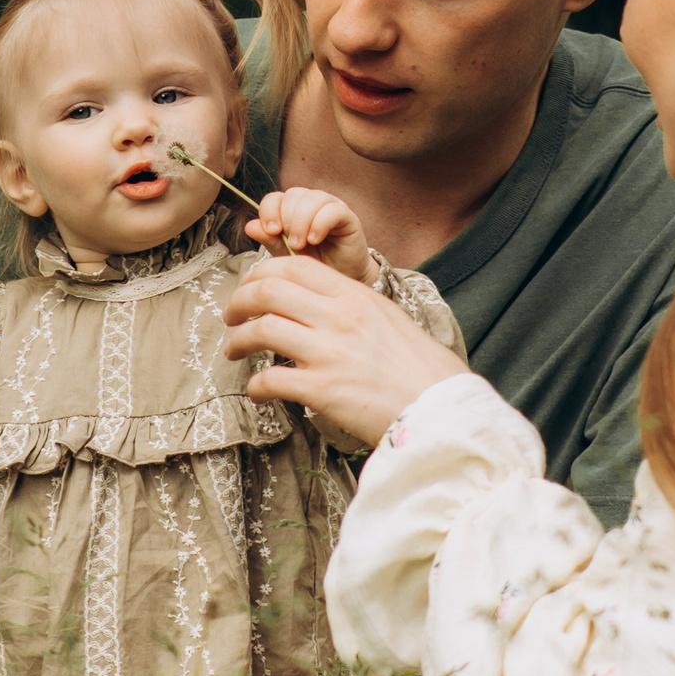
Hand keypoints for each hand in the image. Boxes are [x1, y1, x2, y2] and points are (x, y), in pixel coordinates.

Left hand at [224, 256, 465, 441]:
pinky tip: (258, 389)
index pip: (293, 267)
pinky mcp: (323, 390)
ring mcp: (329, 352)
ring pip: (261, 329)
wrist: (443, 409)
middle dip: (239, 302)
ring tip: (234, 350)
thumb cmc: (423, 369)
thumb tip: (321, 306)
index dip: (260, 274)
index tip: (250, 289)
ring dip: (238, 340)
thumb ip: (353, 307)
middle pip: (267, 291)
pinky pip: (270, 379)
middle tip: (231, 317)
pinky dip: (256, 384)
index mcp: (355, 296)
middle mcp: (339, 317)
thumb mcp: (389, 320)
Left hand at [248, 187, 370, 280]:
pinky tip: (315, 239)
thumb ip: (270, 240)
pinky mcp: (348, 217)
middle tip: (290, 243)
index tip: (271, 231)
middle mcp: (311, 204)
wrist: (339, 283)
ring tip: (300, 244)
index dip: (269, 211)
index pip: (275, 197)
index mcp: (292, 210)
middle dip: (286, 219)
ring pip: (311, 198)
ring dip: (301, 222)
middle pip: (292, 195)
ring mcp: (330, 208)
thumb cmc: (314, 267)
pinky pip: (332, 209)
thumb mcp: (286, 256)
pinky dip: (319, 223)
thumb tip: (249, 226)